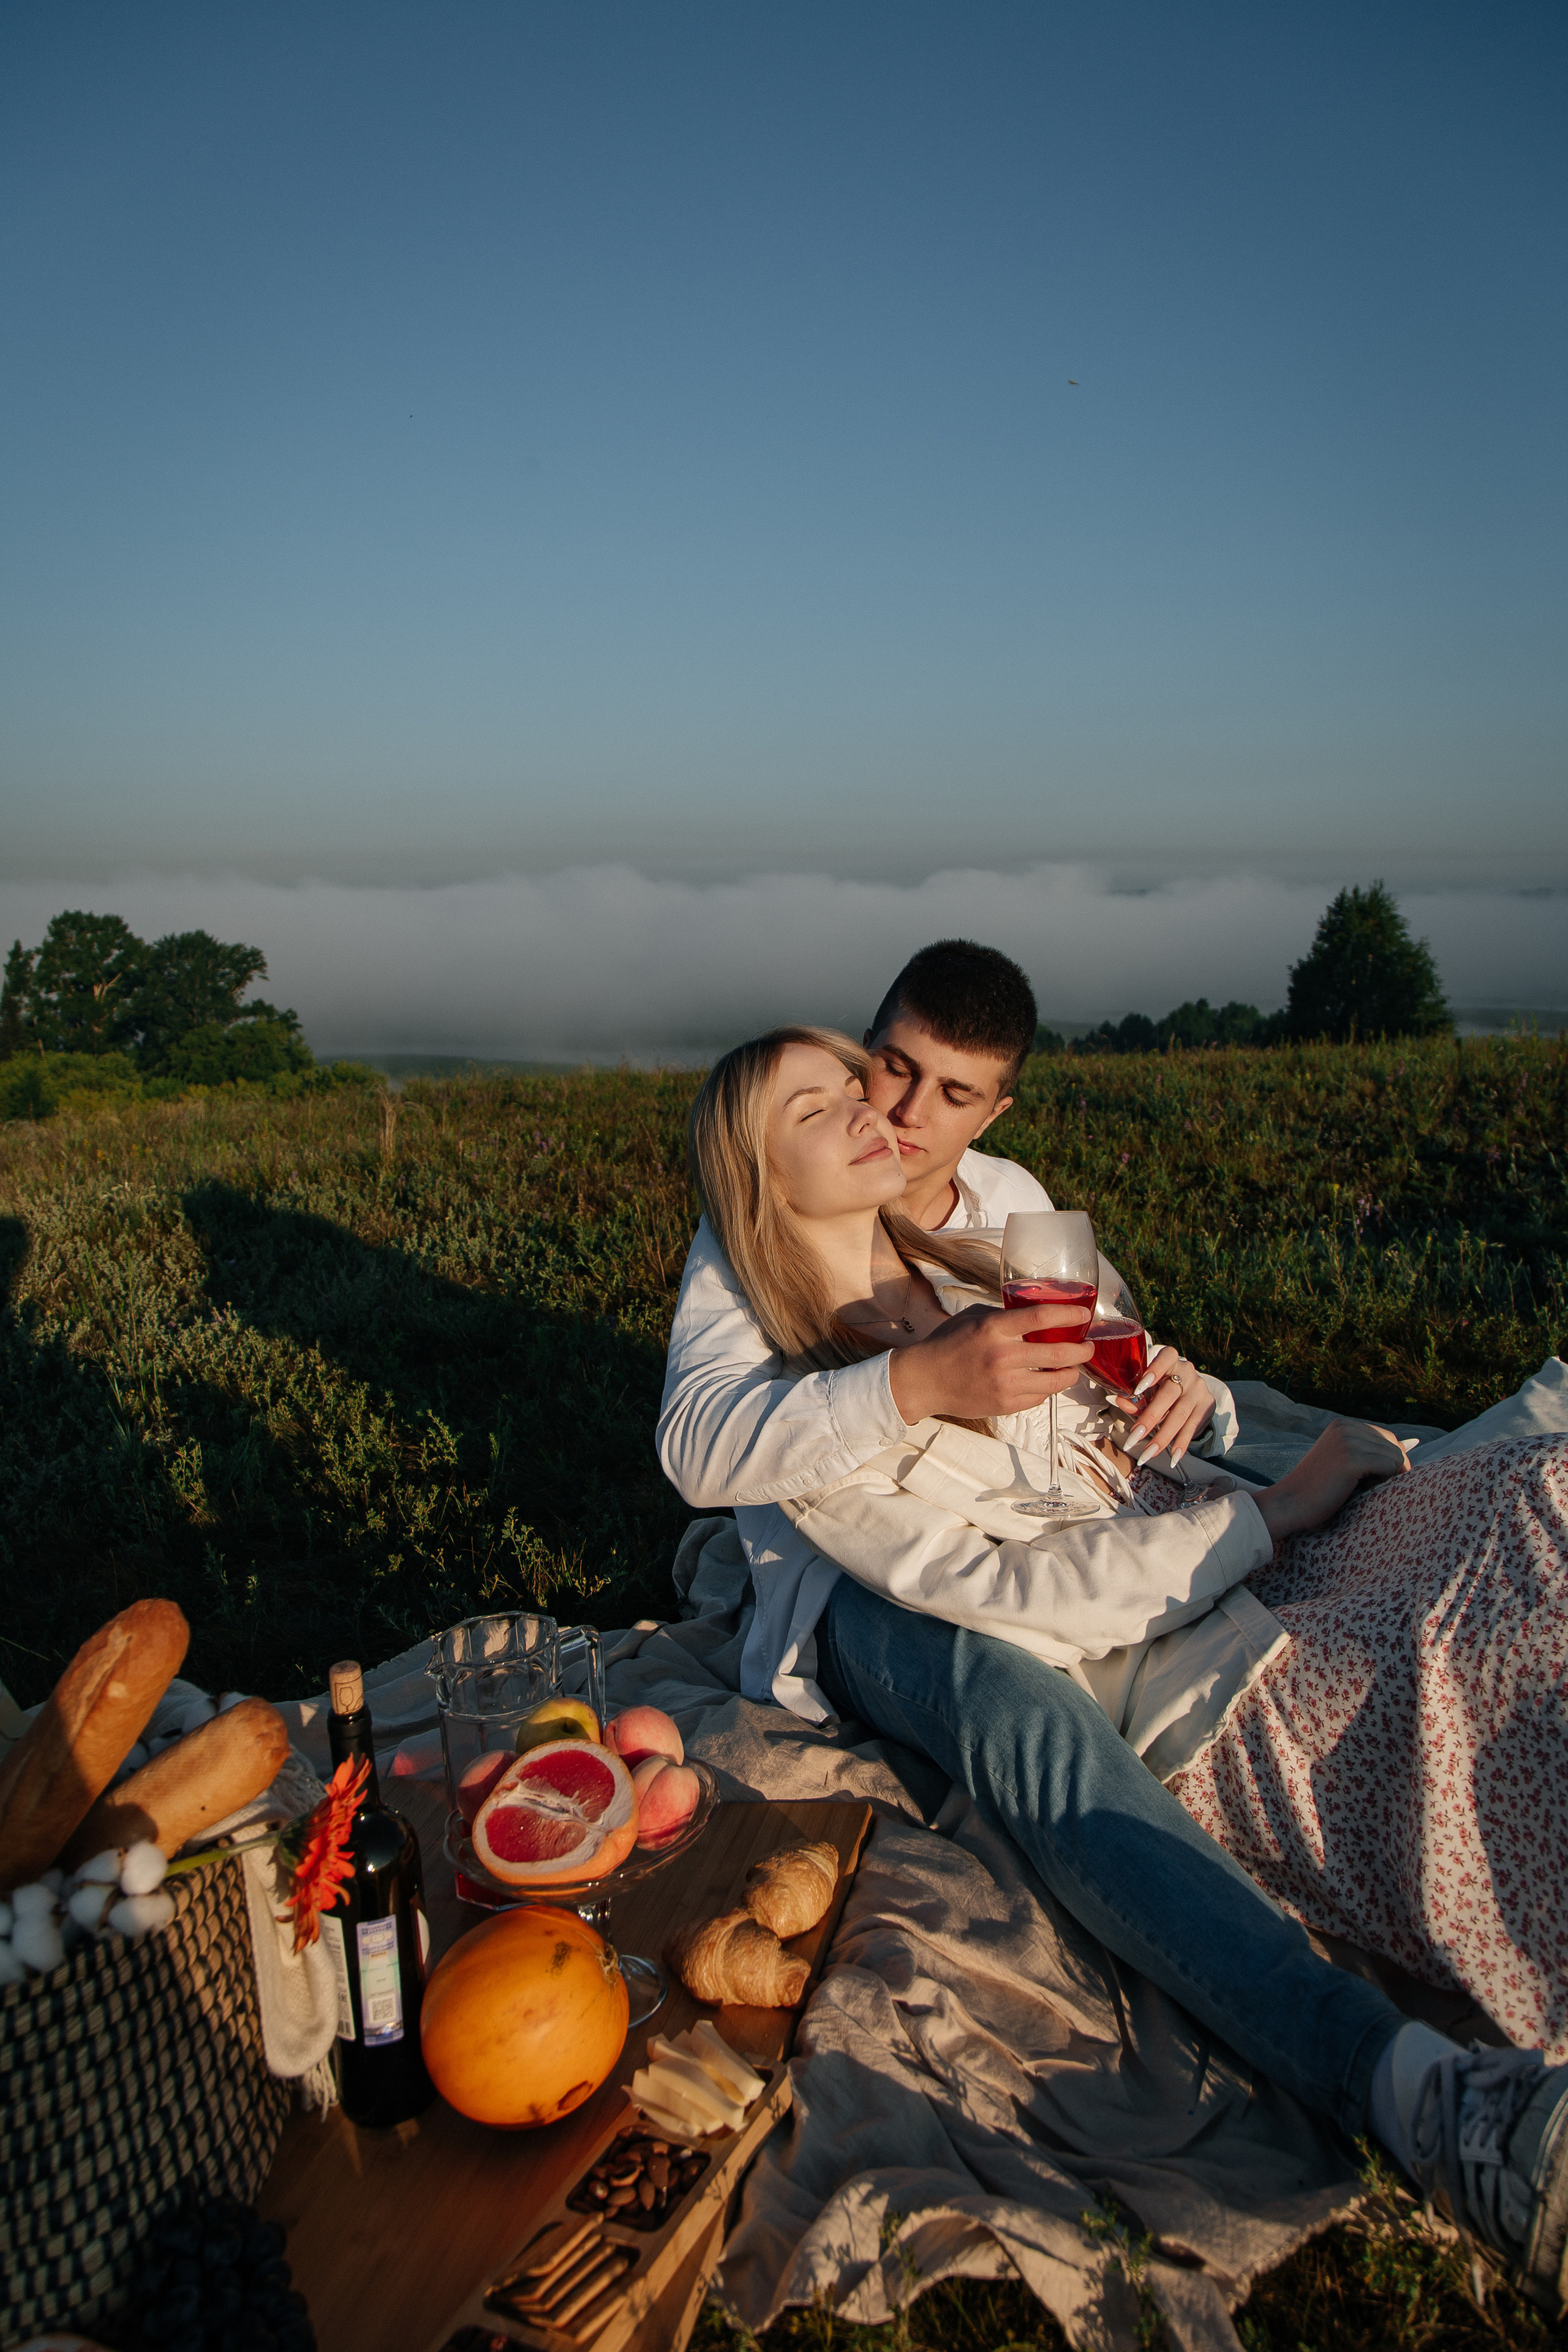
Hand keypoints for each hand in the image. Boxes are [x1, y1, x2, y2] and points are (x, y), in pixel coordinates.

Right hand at [888, 1303, 1093, 1425]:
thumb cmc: (948, 1344)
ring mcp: (1004, 1384)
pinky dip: (1047, 1388)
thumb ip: (1004, 1315)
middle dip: (1082, 1350)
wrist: (924, 1381)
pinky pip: (1039, 1397)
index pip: (1041, 1317)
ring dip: (1071, 1373)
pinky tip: (1044, 1381)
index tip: (1084, 1315)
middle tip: (1087, 1347)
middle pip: (1058, 1353)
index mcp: (993, 1328)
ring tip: (1073, 1367)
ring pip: (1056, 1381)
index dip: (1070, 1315)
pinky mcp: (1005, 1405)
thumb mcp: (973, 1317)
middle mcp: (1001, 1356)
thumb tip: (1036, 1314)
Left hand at [1108, 1347, 1214, 1467]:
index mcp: (1170, 1360)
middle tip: (1134, 1437)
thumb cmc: (1159, 1387)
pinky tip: (1172, 1458)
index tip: (1138, 1388)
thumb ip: (1135, 1396)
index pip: (1166, 1358)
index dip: (1154, 1371)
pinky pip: (1192, 1427)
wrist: (1190, 1389)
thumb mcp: (1147, 1388)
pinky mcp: (1206, 1406)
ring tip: (1147, 1454)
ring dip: (1162, 1437)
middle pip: (1169, 1394)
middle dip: (1150, 1418)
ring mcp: (1199, 1390)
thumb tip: (1120, 1400)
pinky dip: (1181, 1444)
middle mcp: (1187, 1372)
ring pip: (1180, 1415)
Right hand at [1254, 1420, 1412, 1546]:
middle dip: (1390, 1469)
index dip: (1385, 1463)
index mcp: (1343, 1424)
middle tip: (1363, 1487)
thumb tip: (1415, 1442)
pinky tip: (1360, 1490)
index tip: (1365, 1480)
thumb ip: (1375, 1450)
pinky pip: (1391, 1466)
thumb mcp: (1346, 1461)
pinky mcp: (1351, 1458)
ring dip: (1386, 1478)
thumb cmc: (1319, 1490)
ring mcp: (1347, 1440)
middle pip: (1395, 1446)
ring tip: (1359, 1488)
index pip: (1388, 1438)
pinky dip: (1383, 1482)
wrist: (1289, 1504)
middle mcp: (1345, 1426)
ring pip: (1397, 1457)